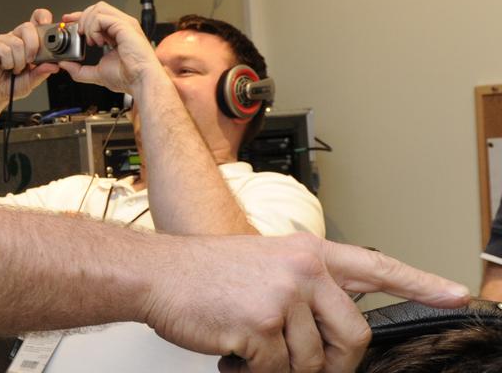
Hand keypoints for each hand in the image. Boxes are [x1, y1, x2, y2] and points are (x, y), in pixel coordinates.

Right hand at [0, 9, 59, 107]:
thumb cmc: (11, 85)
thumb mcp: (32, 80)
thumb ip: (42, 72)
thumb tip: (54, 65)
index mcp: (28, 41)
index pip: (36, 19)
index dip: (43, 18)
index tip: (47, 25)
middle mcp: (16, 38)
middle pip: (28, 27)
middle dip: (33, 46)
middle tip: (31, 61)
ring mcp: (3, 41)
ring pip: (17, 42)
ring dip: (19, 61)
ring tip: (16, 69)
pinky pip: (5, 50)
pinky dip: (8, 63)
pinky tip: (6, 67)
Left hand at [56, 1, 161, 94]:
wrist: (140, 81)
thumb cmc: (128, 77)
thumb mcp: (97, 73)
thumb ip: (79, 70)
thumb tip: (65, 65)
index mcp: (117, 33)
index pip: (97, 16)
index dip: (80, 16)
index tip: (68, 22)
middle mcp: (122, 26)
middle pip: (97, 7)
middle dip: (81, 17)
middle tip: (77, 32)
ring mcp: (125, 24)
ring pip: (99, 8)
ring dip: (88, 23)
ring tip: (89, 40)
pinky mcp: (124, 25)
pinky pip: (101, 17)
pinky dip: (94, 29)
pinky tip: (97, 42)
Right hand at [141, 233, 470, 372]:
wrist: (154, 274)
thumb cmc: (202, 274)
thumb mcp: (264, 264)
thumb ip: (305, 287)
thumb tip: (335, 333)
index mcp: (307, 252)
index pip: (376, 268)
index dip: (420, 284)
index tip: (457, 294)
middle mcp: (302, 270)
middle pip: (354, 336)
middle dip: (335, 364)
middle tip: (302, 364)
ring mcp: (282, 298)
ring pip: (312, 362)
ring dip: (281, 367)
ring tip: (250, 346)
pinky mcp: (259, 326)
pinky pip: (275, 372)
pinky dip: (253, 372)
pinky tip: (233, 352)